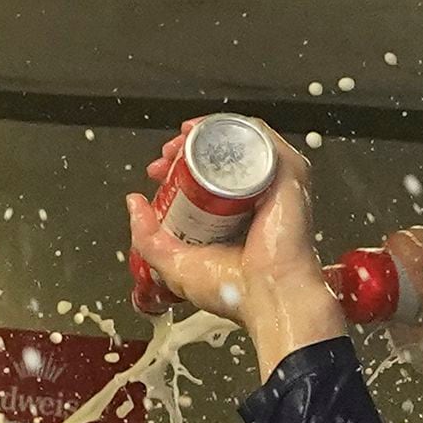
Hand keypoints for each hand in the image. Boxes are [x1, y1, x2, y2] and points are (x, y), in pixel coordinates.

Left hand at [123, 128, 344, 375]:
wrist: (269, 295)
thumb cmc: (235, 291)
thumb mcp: (174, 266)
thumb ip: (148, 237)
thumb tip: (133, 204)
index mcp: (234, 222)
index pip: (204, 183)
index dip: (176, 171)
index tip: (157, 172)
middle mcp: (255, 200)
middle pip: (219, 159)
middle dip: (187, 150)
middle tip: (166, 155)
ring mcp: (274, 185)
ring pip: (237, 144)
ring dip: (207, 134)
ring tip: (182, 139)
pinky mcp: (289, 173)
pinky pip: (261, 137)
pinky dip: (233, 127)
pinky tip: (208, 131)